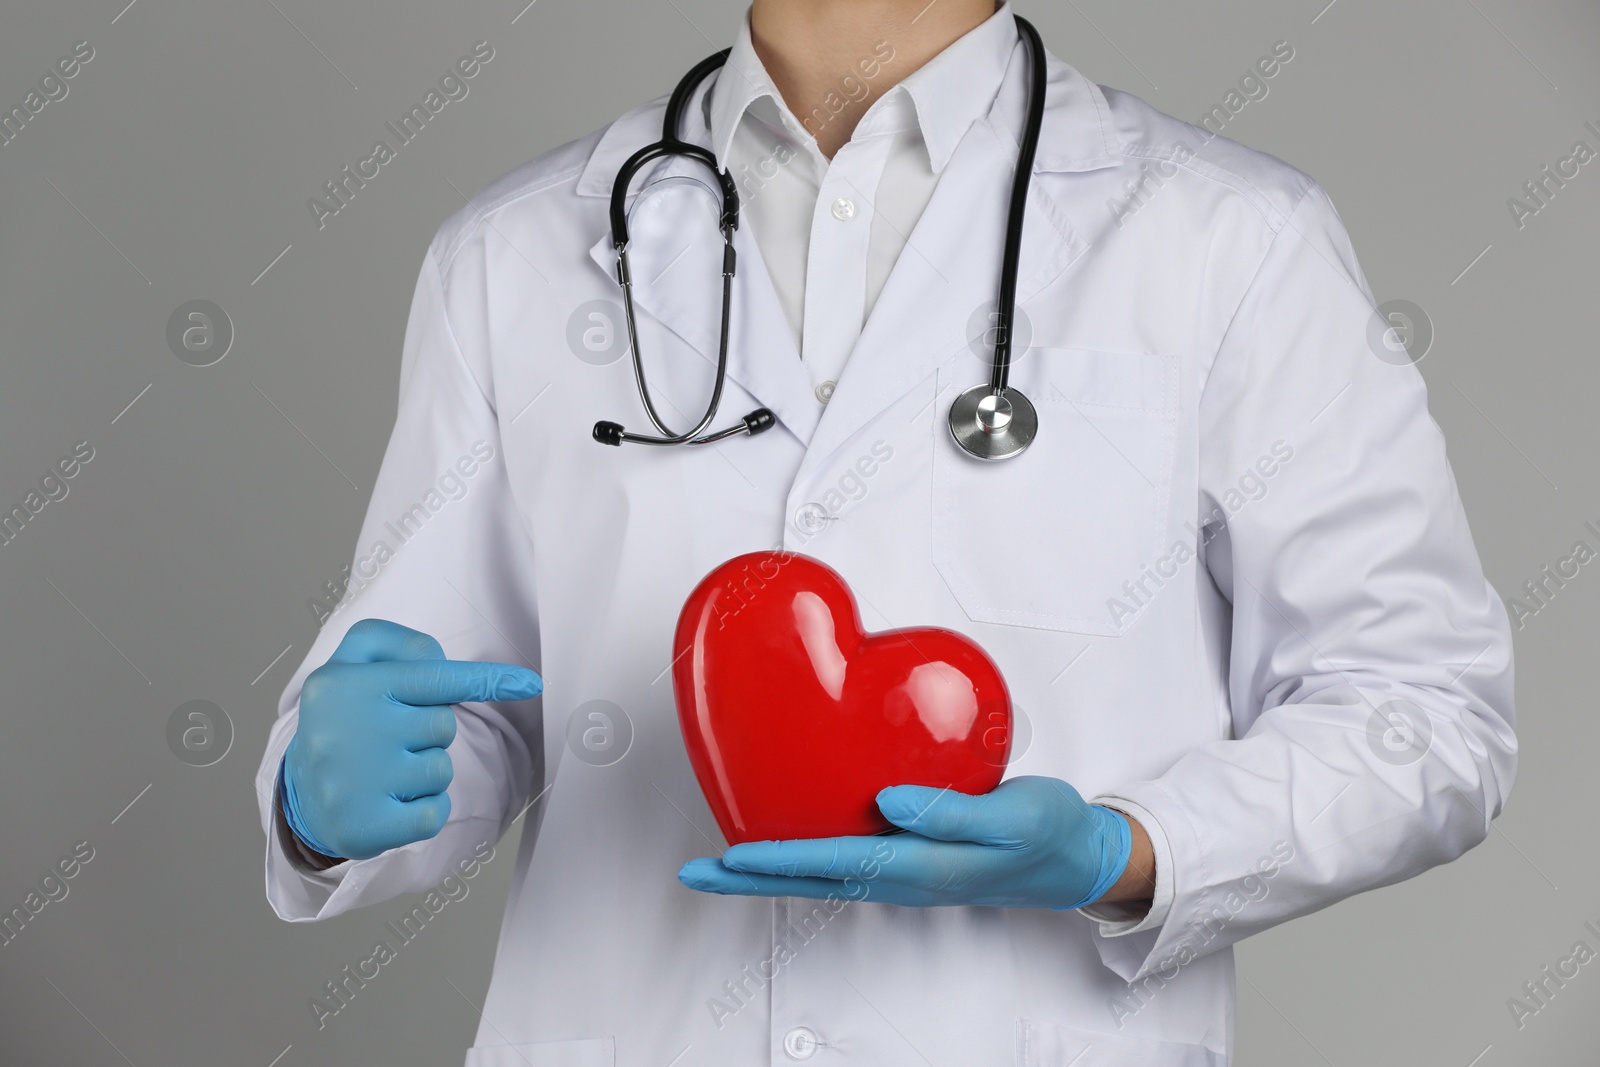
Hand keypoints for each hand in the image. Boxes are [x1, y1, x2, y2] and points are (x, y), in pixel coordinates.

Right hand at [280, 618, 542, 860]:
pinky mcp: (365, 828)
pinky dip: (425, 809)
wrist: (300, 792)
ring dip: (425, 771)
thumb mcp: (357, 661)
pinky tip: (392, 803)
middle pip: (441, 724)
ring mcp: (354, 783)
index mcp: (346, 684)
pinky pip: (435, 812)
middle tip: (388, 739)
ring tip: (386, 772)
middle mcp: (346, 731)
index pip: (432, 678)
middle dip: (427, 731)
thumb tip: (444, 662)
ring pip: (440, 769)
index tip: (530, 683)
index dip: (485, 679)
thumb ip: (403, 644)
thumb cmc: (345, 717)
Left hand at [678, 775, 1132, 908]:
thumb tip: (888, 804)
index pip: (833, 864)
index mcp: (922, 866)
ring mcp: (905, 872)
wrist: (1077, 857)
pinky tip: (791, 835)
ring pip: (823, 874)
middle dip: (751, 879)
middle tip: (696, 872)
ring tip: (722, 860)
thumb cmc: (1049, 833)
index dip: (778, 859)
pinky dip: (806, 855)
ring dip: (771, 870)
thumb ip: (951, 812)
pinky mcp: (911, 859)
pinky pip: (845, 861)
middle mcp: (903, 876)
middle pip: (811, 881)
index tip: (730, 856)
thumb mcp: (1012, 817)